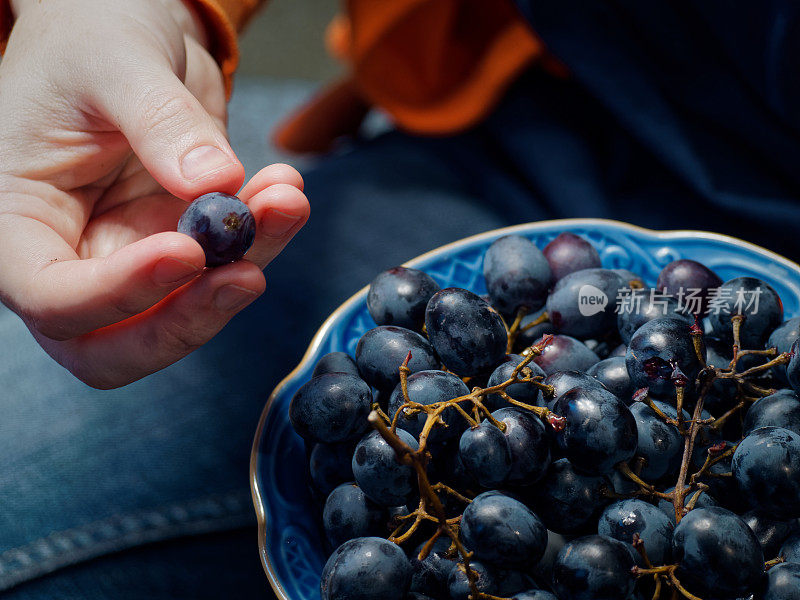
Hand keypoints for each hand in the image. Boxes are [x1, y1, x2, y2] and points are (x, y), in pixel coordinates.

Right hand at [0, 0, 309, 387]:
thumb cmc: (93, 33)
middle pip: (113, 345)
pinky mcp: (181, 245)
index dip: (118, 293)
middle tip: (248, 275)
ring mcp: (128, 257)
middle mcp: (68, 254)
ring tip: (284, 199)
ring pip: (182, 313)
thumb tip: (213, 183)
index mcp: (18, 219)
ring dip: (243, 273)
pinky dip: (264, 241)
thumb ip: (158, 121)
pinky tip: (285, 191)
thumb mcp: (116, 61)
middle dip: (187, 320)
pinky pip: (225, 270)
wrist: (129, 27)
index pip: (51, 297)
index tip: (186, 251)